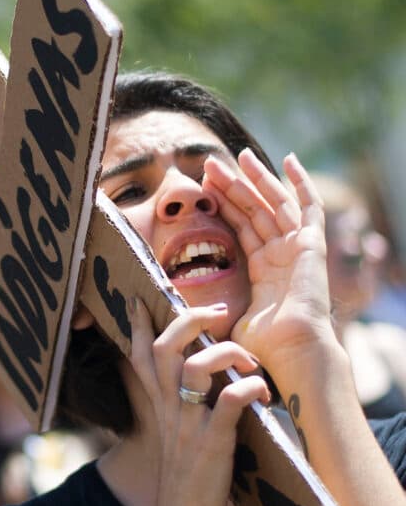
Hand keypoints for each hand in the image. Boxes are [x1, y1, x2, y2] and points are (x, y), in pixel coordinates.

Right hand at [126, 298, 269, 505]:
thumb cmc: (185, 481)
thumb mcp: (175, 438)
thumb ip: (180, 407)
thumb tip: (200, 381)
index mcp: (161, 406)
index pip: (141, 356)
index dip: (138, 324)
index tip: (139, 298)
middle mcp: (169, 409)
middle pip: (165, 348)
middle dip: (189, 319)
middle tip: (218, 313)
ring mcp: (189, 425)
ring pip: (195, 367)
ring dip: (227, 352)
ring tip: (249, 359)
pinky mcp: (213, 445)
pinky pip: (230, 404)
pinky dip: (250, 388)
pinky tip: (262, 392)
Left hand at [202, 150, 331, 366]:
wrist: (289, 350)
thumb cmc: (262, 345)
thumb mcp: (231, 320)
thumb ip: (217, 310)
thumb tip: (193, 316)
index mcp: (263, 270)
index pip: (241, 227)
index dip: (224, 205)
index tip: (204, 187)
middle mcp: (280, 255)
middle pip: (254, 210)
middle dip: (233, 185)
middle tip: (210, 164)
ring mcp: (296, 248)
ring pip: (273, 203)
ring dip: (255, 178)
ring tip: (236, 155)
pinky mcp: (311, 245)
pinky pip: (309, 207)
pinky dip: (302, 182)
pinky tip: (289, 160)